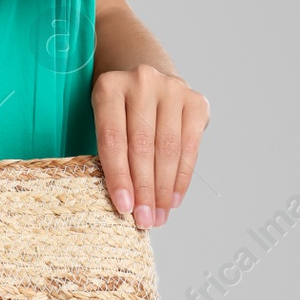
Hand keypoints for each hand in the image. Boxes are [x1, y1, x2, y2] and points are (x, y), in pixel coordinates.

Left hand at [91, 65, 209, 227]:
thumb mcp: (103, 121)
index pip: (113, 140)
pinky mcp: (195, 100)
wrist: (146, 79)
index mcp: (109, 87)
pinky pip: (190, 146)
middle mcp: (142, 82)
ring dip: (163, 189)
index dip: (118, 177)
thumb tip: (124, 203)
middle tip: (144, 220)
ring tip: (158, 216)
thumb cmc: (119, 111)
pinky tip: (174, 199)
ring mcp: (172, 88)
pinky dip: (182, 177)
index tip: (124, 208)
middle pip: (142, 146)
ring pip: (168, 149)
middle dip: (144, 190)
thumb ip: (110, 151)